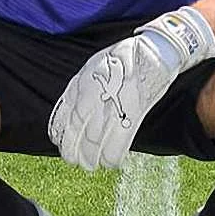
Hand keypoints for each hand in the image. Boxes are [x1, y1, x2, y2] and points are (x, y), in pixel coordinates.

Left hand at [48, 7, 214, 170]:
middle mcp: (94, 94)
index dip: (61, 136)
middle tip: (76, 161)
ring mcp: (114, 103)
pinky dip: (113, 156)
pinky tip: (111, 163)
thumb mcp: (93, 67)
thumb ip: (80, 88)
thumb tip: (70, 111)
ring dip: (92, 158)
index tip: (61, 145)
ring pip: (96, 140)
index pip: (64, 117)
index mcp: (82, 83)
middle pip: (78, 132)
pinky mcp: (134, 111)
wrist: (154, 50)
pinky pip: (119, 141)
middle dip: (74, 151)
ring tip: (91, 165)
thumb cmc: (123, 59)